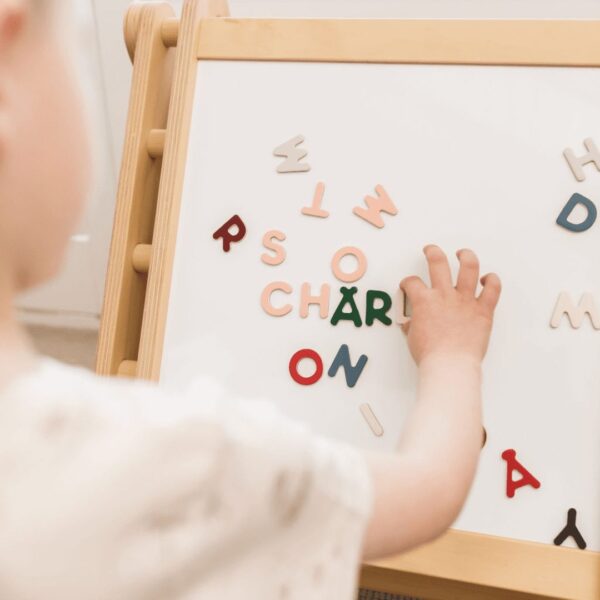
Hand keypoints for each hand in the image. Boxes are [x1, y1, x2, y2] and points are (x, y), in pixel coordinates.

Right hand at [400, 245, 500, 364]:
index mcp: (424, 301)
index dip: (408, 282)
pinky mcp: (483, 310)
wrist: (450, 365)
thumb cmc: (431, 355)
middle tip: (431, 250)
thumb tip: (412, 323)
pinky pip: (493, 289)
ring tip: (463, 253)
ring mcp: (465, 300)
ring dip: (466, 256)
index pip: (412, 283)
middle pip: (438, 262)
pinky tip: (488, 278)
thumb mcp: (412, 337)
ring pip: (469, 267)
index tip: (408, 285)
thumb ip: (412, 324)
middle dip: (433, 252)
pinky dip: (492, 281)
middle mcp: (444, 295)